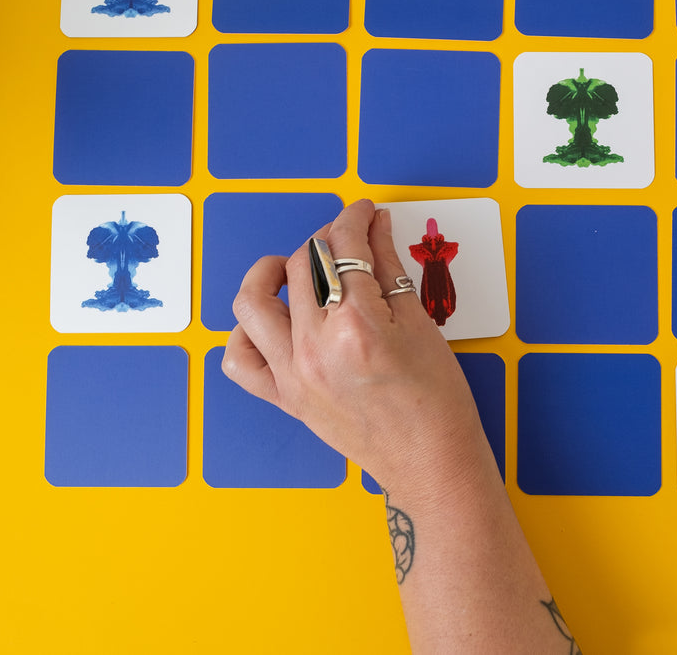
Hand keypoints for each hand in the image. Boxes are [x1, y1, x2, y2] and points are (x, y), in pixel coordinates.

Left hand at [221, 199, 490, 493]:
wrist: (430, 462)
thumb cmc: (437, 401)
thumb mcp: (421, 324)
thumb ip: (389, 268)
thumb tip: (375, 228)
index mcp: (355, 325)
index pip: (343, 247)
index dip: (355, 218)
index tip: (365, 213)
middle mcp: (314, 347)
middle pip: (302, 265)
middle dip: (326, 239)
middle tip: (350, 239)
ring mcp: (293, 374)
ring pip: (253, 302)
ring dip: (270, 273)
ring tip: (295, 269)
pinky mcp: (284, 397)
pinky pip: (240, 360)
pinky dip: (246, 333)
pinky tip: (275, 321)